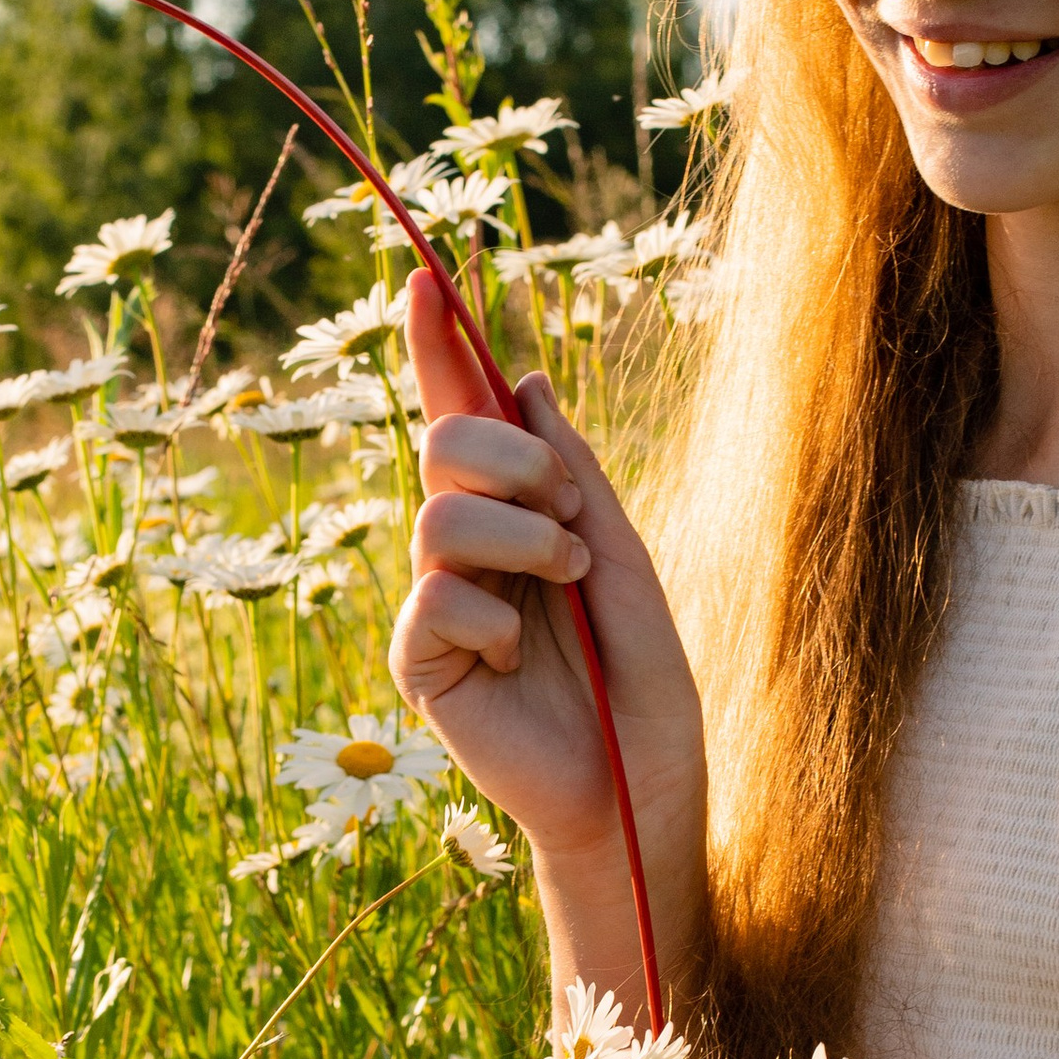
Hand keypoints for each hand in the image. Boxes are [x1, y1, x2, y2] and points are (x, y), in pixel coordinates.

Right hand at [389, 272, 705, 964]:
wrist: (638, 789)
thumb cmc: (639, 684)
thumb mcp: (624, 558)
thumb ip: (575, 474)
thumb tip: (528, 380)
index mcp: (513, 515)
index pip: (461, 414)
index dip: (437, 344)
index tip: (423, 270)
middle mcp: (463, 551)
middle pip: (447, 445)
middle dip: (516, 459)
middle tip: (574, 516)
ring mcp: (435, 603)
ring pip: (439, 514)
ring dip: (524, 539)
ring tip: (567, 586)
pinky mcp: (420, 662)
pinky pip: (437, 598)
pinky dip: (498, 618)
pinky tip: (523, 662)